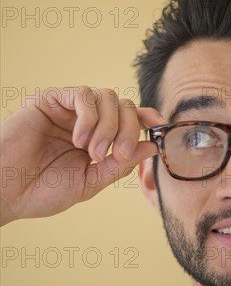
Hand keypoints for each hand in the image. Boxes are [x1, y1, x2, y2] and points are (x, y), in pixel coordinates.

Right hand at [0, 86, 165, 225]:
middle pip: (123, 105)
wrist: (4, 191)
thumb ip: (119, 164)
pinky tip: (79, 139)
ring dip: (108, 126)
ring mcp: (68, 109)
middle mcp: (85, 120)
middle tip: (113, 155)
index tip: (161, 124)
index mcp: (95, 138)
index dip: (146, 117)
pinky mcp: (51, 99)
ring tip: (92, 152)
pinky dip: (89, 117)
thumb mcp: (90, 181)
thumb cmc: (41, 191)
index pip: (128, 118)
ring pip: (107, 97)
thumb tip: (151, 145)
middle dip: (126, 129)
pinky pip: (84, 95)